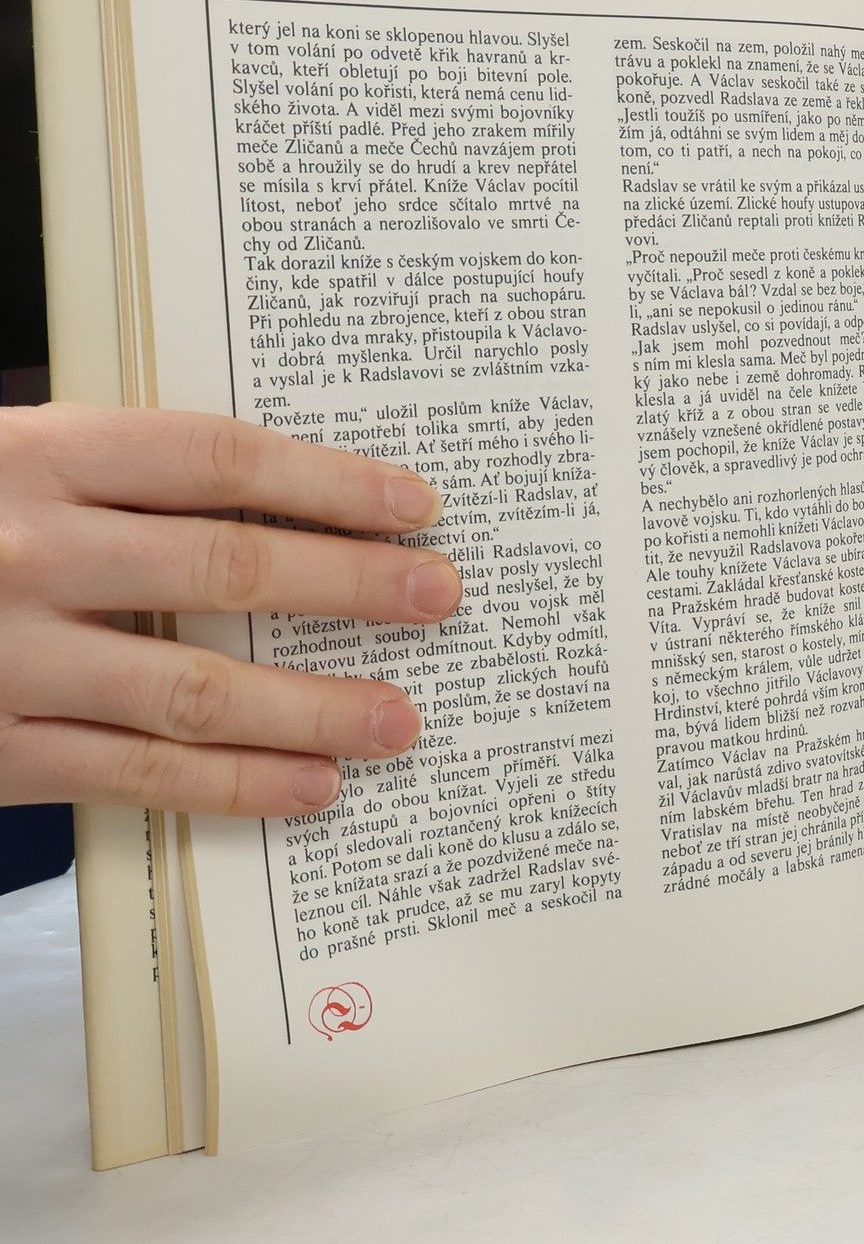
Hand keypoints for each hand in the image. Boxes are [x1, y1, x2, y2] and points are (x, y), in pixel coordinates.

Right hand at [0, 405, 459, 817]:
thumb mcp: (16, 465)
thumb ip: (123, 478)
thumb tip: (293, 502)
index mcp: (44, 459)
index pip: (218, 461)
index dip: (330, 484)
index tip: (416, 506)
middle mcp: (31, 555)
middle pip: (226, 568)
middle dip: (351, 585)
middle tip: (440, 597)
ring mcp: (10, 660)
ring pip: (195, 689)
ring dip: (314, 709)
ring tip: (397, 721)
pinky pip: (136, 772)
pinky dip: (236, 784)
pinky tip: (312, 784)